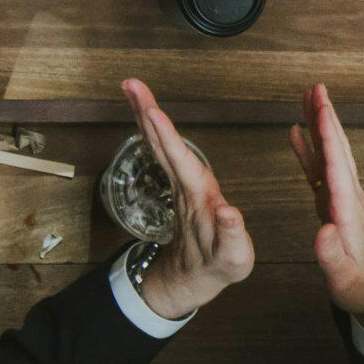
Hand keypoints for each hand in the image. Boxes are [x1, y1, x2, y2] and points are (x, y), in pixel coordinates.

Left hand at [122, 77, 252, 318]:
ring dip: (147, 116)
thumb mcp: (232, 257)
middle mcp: (185, 186)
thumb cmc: (217, 265)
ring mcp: (180, 185)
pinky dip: (156, 130)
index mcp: (198, 197)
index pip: (180, 161)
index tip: (151, 110)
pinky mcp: (182, 185)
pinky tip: (151, 116)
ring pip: (159, 144)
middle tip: (130, 84)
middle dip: (146, 112)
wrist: (193, 279)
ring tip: (136, 90)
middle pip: (161, 144)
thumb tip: (229, 211)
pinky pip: (165, 151)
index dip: (166, 135)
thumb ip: (231, 234)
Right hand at [289, 82, 363, 334]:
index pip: (337, 166)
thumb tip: (324, 231)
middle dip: (327, 118)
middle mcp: (349, 198)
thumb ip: (333, 256)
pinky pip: (321, 169)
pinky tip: (299, 134)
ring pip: (331, 153)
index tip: (321, 109)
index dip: (328, 137)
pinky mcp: (337, 204)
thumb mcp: (345, 278)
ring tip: (308, 99)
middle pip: (338, 149)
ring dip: (320, 125)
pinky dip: (310, 149)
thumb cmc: (362, 286)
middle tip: (316, 88)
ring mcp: (344, 198)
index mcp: (349, 211)